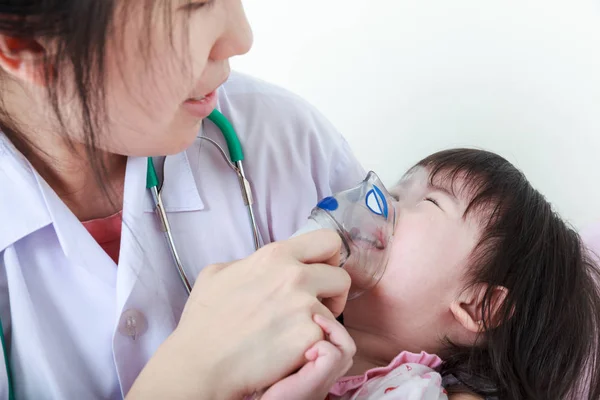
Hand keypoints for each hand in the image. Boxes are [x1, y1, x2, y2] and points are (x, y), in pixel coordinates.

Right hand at [127, 230, 350, 399]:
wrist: (201, 363)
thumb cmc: (205, 321)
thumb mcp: (218, 273)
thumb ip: (249, 262)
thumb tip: (263, 265)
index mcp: (275, 255)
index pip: (328, 241)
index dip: (328, 258)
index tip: (320, 273)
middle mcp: (295, 276)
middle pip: (342, 277)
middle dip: (333, 293)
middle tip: (316, 306)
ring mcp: (305, 307)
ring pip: (335, 312)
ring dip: (321, 322)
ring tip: (294, 333)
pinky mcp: (310, 336)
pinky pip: (326, 338)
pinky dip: (312, 345)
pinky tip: (289, 350)